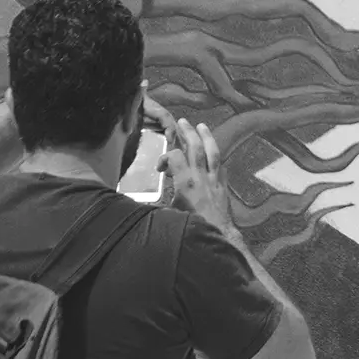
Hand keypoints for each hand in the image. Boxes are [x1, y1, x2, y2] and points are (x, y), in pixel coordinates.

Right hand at [147, 97, 234, 228]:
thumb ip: (155, 206)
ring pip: (212, 152)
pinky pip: (220, 164)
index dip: (165, 157)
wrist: (218, 236)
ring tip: (201, 125)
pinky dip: (215, 155)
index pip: (175, 156)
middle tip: (183, 121)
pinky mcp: (223, 186)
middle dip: (188, 132)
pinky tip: (213, 150)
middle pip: (196, 148)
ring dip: (206, 137)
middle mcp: (201, 177)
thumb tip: (136, 205)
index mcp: (186, 183)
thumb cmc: (192, 227)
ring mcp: (215, 180)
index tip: (160, 167)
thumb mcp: (169, 215)